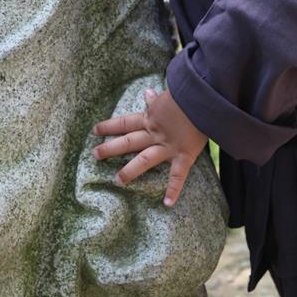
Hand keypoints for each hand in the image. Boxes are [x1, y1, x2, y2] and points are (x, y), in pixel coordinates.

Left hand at [92, 88, 207, 206]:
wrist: (201, 98)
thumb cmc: (186, 94)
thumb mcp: (167, 96)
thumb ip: (156, 99)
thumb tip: (147, 92)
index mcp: (151, 118)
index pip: (125, 122)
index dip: (109, 126)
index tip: (94, 130)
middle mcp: (155, 133)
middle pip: (128, 141)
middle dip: (110, 148)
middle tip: (94, 154)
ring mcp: (168, 146)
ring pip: (144, 160)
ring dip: (130, 171)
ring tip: (117, 181)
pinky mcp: (184, 155)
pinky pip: (177, 175)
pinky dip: (173, 190)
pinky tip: (167, 203)